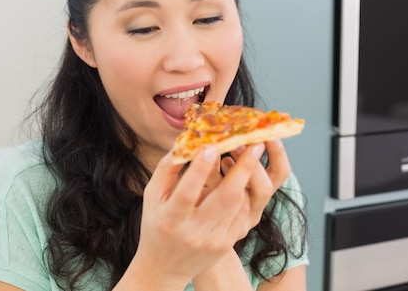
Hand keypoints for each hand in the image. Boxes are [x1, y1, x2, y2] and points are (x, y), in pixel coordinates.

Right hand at [131, 144, 270, 286]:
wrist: (165, 267)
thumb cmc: (157, 223)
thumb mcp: (152, 196)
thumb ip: (168, 168)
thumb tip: (187, 140)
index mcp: (170, 218)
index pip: (187, 191)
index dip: (201, 169)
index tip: (212, 145)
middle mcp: (194, 232)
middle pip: (226, 197)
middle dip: (244, 168)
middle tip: (255, 143)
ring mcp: (214, 240)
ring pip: (240, 203)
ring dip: (248, 176)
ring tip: (249, 154)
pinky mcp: (227, 243)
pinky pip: (243, 213)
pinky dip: (245, 192)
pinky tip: (242, 178)